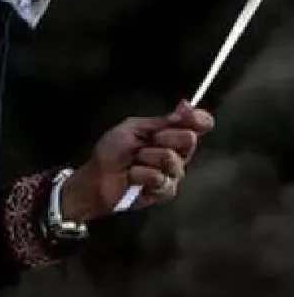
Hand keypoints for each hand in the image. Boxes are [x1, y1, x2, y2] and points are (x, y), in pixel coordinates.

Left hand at [61, 100, 213, 221]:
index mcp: (169, 133)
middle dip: (164, 137)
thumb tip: (187, 104)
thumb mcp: (134, 128)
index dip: (199, 118)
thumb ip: (162, 121)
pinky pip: (160, 178)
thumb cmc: (112, 150)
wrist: (97, 177)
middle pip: (189, 140)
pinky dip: (141, 174)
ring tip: (134, 161)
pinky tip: (132, 176)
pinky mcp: (165, 192)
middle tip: (146, 142)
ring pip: (172, 160)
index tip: (190, 114)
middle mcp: (176, 152)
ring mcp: (172, 173)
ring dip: (147, 158)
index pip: (197, 125)